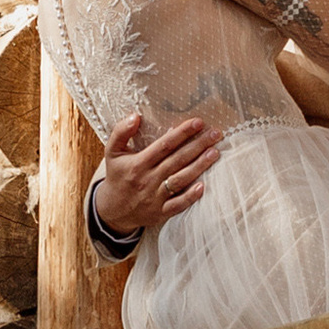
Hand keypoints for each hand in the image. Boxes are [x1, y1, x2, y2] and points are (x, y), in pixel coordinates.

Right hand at [95, 109, 222, 234]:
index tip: (198, 122)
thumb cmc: (117, 176)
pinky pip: (178, 205)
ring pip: (181, 180)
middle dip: (198, 145)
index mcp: (138, 164)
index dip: (182, 133)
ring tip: (215, 152)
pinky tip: (203, 186)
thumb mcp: (112, 152)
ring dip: (199, 166)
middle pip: (177, 160)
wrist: (112, 210)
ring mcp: (155, 197)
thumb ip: (121, 132)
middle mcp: (148, 180)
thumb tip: (136, 116)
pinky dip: (190, 196)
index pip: (164, 145)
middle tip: (215, 134)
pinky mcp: (160, 212)